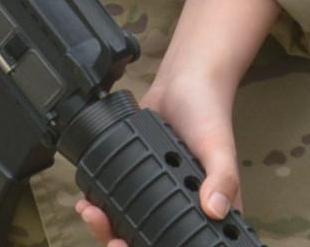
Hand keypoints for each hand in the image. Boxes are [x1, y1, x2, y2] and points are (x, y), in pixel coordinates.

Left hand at [76, 0, 283, 242]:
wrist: (184, 80)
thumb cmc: (210, 112)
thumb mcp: (220, 144)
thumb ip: (222, 176)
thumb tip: (217, 210)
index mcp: (205, 208)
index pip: (181, 242)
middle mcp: (179, 205)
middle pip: (147, 239)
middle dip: (122, 244)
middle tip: (110, 239)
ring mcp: (154, 191)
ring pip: (128, 224)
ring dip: (105, 229)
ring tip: (92, 215)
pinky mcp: (135, 175)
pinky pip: (116, 200)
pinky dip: (99, 206)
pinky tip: (87, 202)